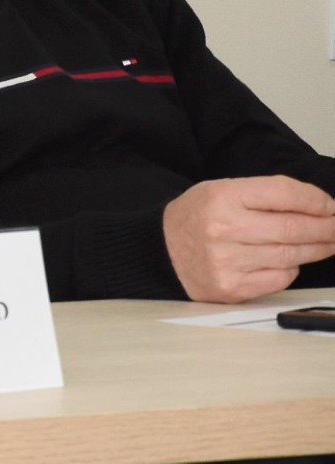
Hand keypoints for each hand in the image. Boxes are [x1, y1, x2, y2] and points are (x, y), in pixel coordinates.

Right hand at [162, 175, 334, 301]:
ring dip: (317, 249)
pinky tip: (287, 260)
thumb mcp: (221, 191)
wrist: (161, 252)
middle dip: (326, 227)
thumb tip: (319, 206)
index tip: (331, 206)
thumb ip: (265, 195)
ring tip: (327, 243)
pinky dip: (290, 269)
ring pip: (292, 255)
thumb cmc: (197, 218)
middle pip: (294, 228)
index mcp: (221, 197)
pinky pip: (280, 278)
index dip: (316, 200)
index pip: (283, 193)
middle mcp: (223, 229)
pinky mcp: (232, 287)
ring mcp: (228, 261)